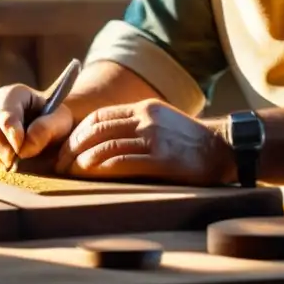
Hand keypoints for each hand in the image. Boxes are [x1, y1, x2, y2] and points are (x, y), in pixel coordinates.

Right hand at [0, 83, 74, 169]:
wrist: (49, 130)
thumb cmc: (54, 121)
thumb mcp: (60, 120)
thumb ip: (46, 129)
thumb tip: (24, 148)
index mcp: (14, 94)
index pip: (5, 112)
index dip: (11, 132)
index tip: (20, 149)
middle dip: (1, 149)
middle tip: (14, 164)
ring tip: (13, 167)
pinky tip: (4, 167)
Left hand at [57, 99, 233, 186]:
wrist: (223, 149)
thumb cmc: (190, 142)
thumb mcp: (161, 123)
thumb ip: (135, 127)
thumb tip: (100, 143)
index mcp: (143, 109)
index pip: (98, 116)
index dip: (76, 133)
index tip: (66, 150)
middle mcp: (145, 119)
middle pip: (95, 130)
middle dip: (72, 148)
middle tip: (60, 165)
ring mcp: (153, 137)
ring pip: (104, 145)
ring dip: (81, 161)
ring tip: (71, 173)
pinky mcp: (160, 158)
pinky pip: (121, 162)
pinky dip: (99, 168)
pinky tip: (90, 175)